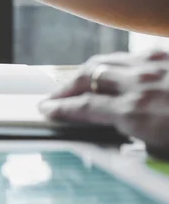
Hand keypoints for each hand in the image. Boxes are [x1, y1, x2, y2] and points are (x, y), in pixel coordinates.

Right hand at [39, 50, 168, 156]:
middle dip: (65, 88)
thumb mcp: (163, 149)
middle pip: (86, 78)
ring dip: (84, 73)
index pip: (84, 107)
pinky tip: (112, 69)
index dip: (61, 108)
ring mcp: (151, 65)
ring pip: (103, 61)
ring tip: (76, 81)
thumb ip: (134, 137)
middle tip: (54, 97)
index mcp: (135, 112)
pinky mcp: (165, 54)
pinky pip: (128, 55)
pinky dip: (112, 63)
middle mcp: (138, 84)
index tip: (47, 109)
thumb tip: (114, 132)